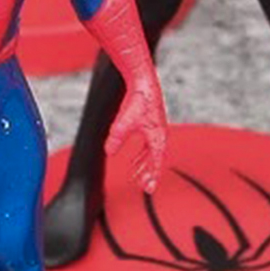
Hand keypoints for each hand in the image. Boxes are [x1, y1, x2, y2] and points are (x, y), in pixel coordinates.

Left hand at [106, 78, 166, 192]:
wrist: (143, 81)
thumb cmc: (138, 100)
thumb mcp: (122, 124)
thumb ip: (115, 140)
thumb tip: (109, 151)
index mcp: (157, 137)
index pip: (156, 163)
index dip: (153, 177)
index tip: (149, 189)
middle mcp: (159, 134)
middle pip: (155, 160)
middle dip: (149, 173)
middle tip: (144, 186)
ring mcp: (156, 129)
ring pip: (152, 153)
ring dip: (144, 165)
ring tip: (137, 175)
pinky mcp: (150, 123)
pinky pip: (148, 145)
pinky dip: (142, 155)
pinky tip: (134, 160)